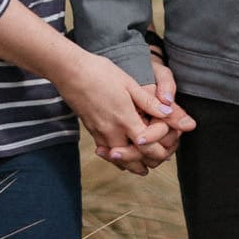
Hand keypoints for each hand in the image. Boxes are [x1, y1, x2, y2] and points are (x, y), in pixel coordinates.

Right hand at [55, 48, 180, 175]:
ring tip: (144, 166)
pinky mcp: (91, 131)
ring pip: (119, 159)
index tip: (168, 144)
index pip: (147, 147)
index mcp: (125, 119)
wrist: (69, 72)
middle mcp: (112, 131)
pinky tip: (122, 155)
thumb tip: (169, 113)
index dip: (160, 149)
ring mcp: (99, 133)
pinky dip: (117, 158)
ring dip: (133, 163)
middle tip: (160, 159)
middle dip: (149, 161)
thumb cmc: (100, 72)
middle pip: (134, 159)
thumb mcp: (129, 84)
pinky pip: (107, 152)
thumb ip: (149, 102)